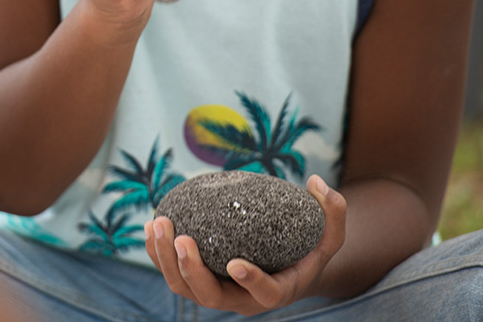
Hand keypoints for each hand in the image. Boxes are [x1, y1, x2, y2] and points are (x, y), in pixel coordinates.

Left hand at [145, 175, 345, 313]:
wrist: (286, 268)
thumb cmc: (308, 249)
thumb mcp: (329, 233)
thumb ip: (332, 211)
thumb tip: (317, 182)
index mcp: (276, 292)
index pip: (264, 294)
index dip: (249, 282)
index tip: (236, 263)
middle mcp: (242, 300)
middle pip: (209, 296)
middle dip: (190, 269)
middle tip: (181, 237)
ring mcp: (217, 293)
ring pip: (183, 287)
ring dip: (165, 258)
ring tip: (159, 223)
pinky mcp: (198, 281)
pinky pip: (172, 272)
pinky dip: (157, 252)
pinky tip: (150, 225)